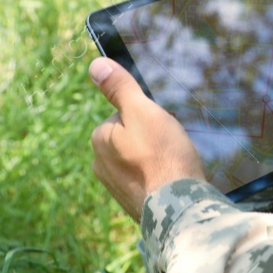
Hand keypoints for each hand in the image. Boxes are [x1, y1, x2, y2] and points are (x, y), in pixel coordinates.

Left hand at [88, 57, 205, 219]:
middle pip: (132, 137)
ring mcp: (115, 187)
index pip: (126, 115)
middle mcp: (100, 164)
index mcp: (99, 139)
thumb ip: (120, 88)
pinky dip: (159, 177)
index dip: (149, 117)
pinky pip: (147, 180)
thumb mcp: (143, 111)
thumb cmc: (163, 156)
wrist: (177, 207)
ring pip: (139, 159)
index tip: (163, 128)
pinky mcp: (132, 203)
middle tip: (171, 146)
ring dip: (156, 158)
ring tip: (174, 164)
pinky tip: (172, 180)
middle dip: (152, 138)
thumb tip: (95, 64)